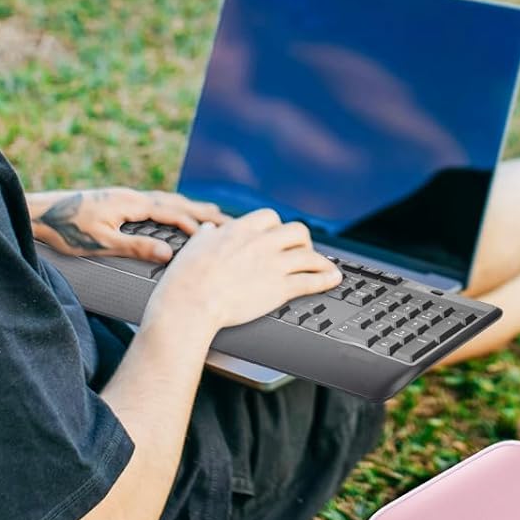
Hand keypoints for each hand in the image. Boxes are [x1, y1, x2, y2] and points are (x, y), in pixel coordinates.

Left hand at [26, 185, 231, 261]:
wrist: (37, 212)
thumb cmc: (66, 229)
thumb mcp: (102, 243)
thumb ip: (136, 247)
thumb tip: (169, 253)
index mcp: (131, 203)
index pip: (172, 212)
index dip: (196, 224)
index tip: (218, 234)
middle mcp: (130, 195)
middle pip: (174, 201)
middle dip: (201, 211)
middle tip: (227, 219)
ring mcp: (123, 196)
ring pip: (164, 200)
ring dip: (188, 207)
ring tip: (208, 214)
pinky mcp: (115, 201)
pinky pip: (153, 203)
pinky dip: (171, 207)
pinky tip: (172, 214)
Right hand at [146, 206, 343, 334]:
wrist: (190, 303)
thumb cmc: (186, 278)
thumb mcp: (194, 246)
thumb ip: (206, 235)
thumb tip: (209, 228)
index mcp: (240, 230)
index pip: (269, 217)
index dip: (276, 227)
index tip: (277, 235)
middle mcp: (261, 243)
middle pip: (296, 230)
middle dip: (301, 240)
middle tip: (300, 251)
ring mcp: (273, 264)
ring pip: (308, 253)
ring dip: (319, 260)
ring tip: (325, 266)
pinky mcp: (280, 288)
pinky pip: (312, 279)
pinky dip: (326, 278)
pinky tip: (333, 279)